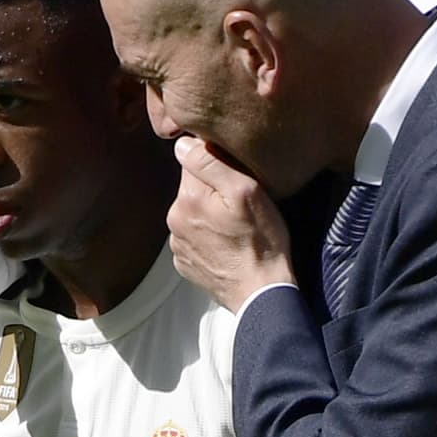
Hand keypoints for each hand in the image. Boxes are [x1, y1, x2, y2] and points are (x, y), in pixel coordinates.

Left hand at [168, 137, 295, 311]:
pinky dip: (208, 237)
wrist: (261, 293)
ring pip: (193, 213)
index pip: (194, 161)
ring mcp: (178, 244)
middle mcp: (175, 219)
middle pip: (192, 188)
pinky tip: (227, 245)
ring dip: (210, 214)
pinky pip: (194, 237)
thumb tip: (183, 143)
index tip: (236, 178)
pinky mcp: (185, 263)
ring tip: (236, 228)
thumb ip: (211, 163)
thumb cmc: (261, 241)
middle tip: (241, 206)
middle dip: (213, 191)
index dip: (217, 164)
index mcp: (187, 198)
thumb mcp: (246, 191)